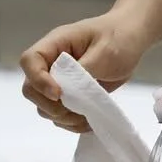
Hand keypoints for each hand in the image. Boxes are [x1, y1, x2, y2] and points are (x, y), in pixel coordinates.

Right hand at [18, 12, 144, 133]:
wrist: (130, 39)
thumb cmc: (118, 38)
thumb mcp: (105, 52)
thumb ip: (83, 72)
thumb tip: (68, 93)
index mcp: (55, 44)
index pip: (30, 61)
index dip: (38, 80)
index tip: (59, 94)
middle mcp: (51, 63)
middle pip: (31, 88)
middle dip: (49, 105)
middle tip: (74, 110)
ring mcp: (59, 80)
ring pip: (43, 106)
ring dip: (62, 117)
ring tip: (85, 116)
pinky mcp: (70, 94)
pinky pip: (59, 115)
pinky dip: (71, 123)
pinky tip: (88, 120)